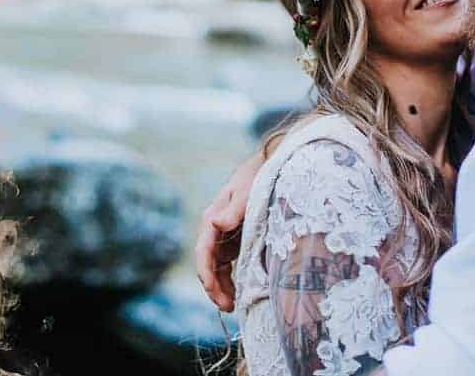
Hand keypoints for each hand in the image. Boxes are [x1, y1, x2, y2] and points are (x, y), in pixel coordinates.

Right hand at [195, 151, 264, 310]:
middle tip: (227, 306)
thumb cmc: (257, 177)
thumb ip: (234, 209)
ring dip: (221, 287)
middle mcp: (215, 228)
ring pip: (216, 267)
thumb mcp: (247, 191)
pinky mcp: (235, 242)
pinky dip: (230, 280)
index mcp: (213, 217)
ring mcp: (224, 236)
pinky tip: (237, 294)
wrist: (270, 167)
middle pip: (207, 263)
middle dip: (214, 286)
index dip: (206, 272)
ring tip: (231, 307)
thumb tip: (216, 222)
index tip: (213, 290)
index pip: (203, 250)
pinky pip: (227, 265)